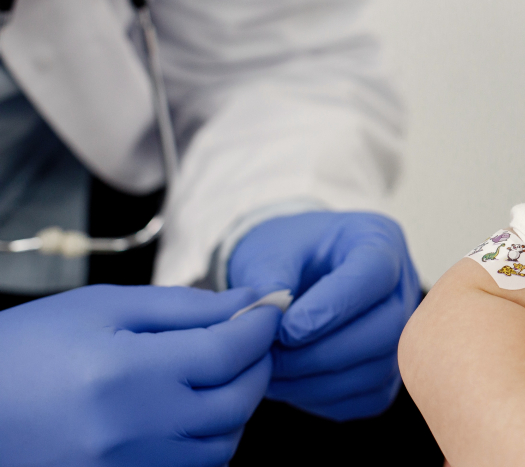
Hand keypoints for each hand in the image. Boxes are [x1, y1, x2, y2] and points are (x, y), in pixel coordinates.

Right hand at [0, 285, 280, 466]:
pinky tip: (191, 410)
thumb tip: (253, 303)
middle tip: (250, 339)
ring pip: (224, 445)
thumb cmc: (29, 347)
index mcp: (128, 373)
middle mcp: (135, 430)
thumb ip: (185, 307)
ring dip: (237, 407)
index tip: (270, 309)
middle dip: (257, 365)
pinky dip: (209, 440)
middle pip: (238, 402)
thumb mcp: (101, 307)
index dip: (262, 326)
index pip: (231, 351)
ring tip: (219, 374)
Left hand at [228, 211, 420, 420]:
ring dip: (318, 380)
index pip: (375, 274)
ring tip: (272, 371)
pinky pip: (367, 396)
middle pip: (387, 330)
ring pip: (377, 369)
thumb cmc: (287, 254)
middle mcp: (403, 287)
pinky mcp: (391, 371)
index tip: (286, 329)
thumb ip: (270, 278)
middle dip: (324, 352)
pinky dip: (325, 397)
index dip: (334, 307)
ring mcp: (404, 332)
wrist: (295, 274)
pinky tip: (291, 384)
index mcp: (379, 241)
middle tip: (272, 355)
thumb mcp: (270, 250)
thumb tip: (269, 319)